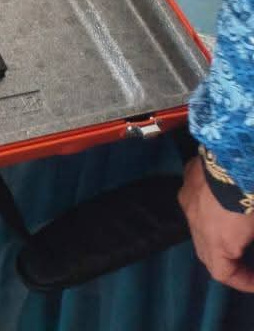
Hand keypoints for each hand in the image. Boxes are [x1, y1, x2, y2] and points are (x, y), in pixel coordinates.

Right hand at [180, 156, 253, 291]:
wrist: (236, 154)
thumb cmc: (251, 195)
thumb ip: (251, 237)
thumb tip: (249, 237)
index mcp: (217, 241)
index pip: (223, 274)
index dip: (242, 281)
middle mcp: (196, 223)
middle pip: (206, 253)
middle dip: (226, 262)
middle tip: (246, 262)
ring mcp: (189, 199)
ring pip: (197, 226)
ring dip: (214, 234)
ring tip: (233, 230)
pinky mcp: (188, 178)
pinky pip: (195, 200)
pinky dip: (207, 208)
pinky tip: (221, 199)